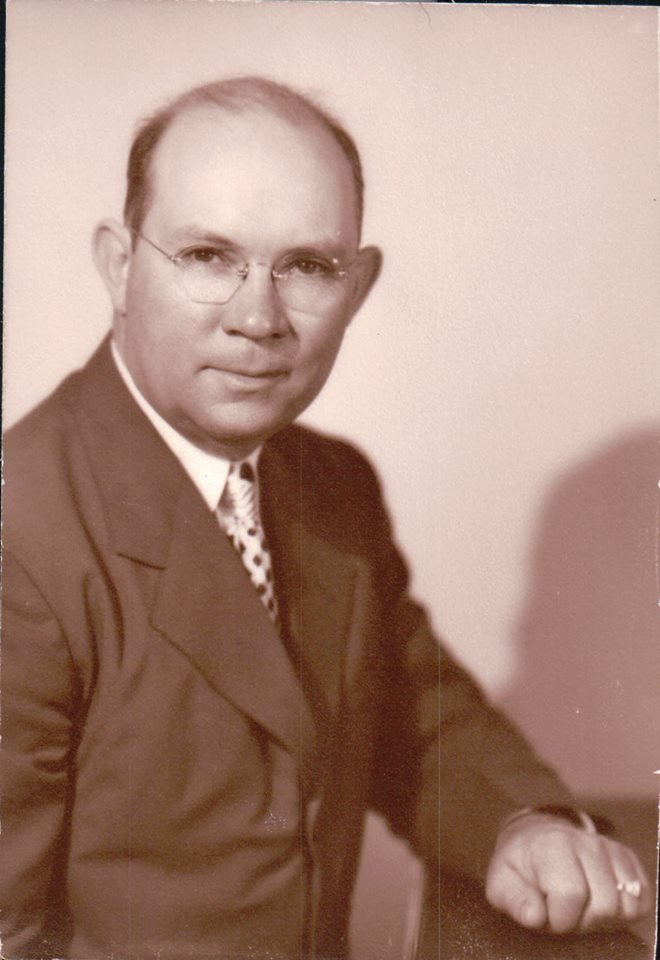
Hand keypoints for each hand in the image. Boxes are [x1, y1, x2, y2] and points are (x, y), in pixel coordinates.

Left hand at [485, 812, 651, 933]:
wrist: (536, 841)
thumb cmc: (520, 868)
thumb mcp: (502, 883)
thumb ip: (514, 901)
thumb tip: (536, 916)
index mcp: (553, 845)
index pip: (571, 894)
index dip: (559, 917)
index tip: (545, 913)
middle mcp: (587, 842)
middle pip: (605, 905)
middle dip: (583, 922)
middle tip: (564, 913)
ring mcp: (610, 849)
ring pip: (626, 906)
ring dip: (604, 919)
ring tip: (580, 909)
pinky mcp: (628, 859)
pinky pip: (642, 900)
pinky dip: (624, 911)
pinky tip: (599, 903)